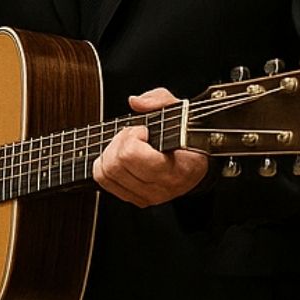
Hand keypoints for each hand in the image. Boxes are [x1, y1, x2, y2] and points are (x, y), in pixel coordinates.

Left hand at [92, 88, 208, 206]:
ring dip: (111, 153)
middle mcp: (161, 187)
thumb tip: (135, 102)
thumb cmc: (188, 137)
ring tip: (128, 145)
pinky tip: (121, 158)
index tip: (144, 130)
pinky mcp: (135, 199)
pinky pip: (104, 182)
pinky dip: (106, 166)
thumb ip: (159, 100)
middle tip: (134, 135)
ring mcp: (147, 196)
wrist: (196, 163)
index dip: (132, 136)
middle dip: (119, 142)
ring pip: (106, 174)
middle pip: (115, 164)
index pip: (132, 155)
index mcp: (177, 168)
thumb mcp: (180, 111)